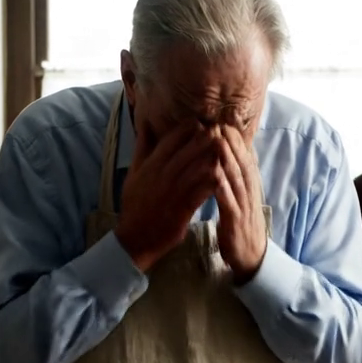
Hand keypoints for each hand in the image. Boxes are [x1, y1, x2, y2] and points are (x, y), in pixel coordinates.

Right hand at [118, 118, 222, 271]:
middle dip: (208, 139)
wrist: (134, 238)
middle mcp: (162, 174)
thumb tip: (145, 125)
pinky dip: (214, 183)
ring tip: (228, 152)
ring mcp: (172, 192)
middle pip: (190, 148)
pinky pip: (202, 191)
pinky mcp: (182, 210)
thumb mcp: (133, 174)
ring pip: (199, 167)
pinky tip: (224, 178)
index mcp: (151, 164)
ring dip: (214, 158)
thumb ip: (141, 149)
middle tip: (221, 134)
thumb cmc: (135, 205)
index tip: (203, 124)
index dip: (190, 128)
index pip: (173, 137)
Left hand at [214, 126, 267, 282]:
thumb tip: (233, 158)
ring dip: (227, 158)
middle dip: (231, 142)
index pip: (245, 158)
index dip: (235, 140)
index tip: (223, 121)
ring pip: (237, 178)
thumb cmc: (241, 226)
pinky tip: (213, 175)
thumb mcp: (241, 199)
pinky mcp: (236, 220)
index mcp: (250, 187)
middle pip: (242, 163)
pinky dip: (222, 186)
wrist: (251, 257)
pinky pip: (229, 201)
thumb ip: (237, 180)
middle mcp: (250, 193)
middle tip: (219, 123)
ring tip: (217, 141)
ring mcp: (244, 206)